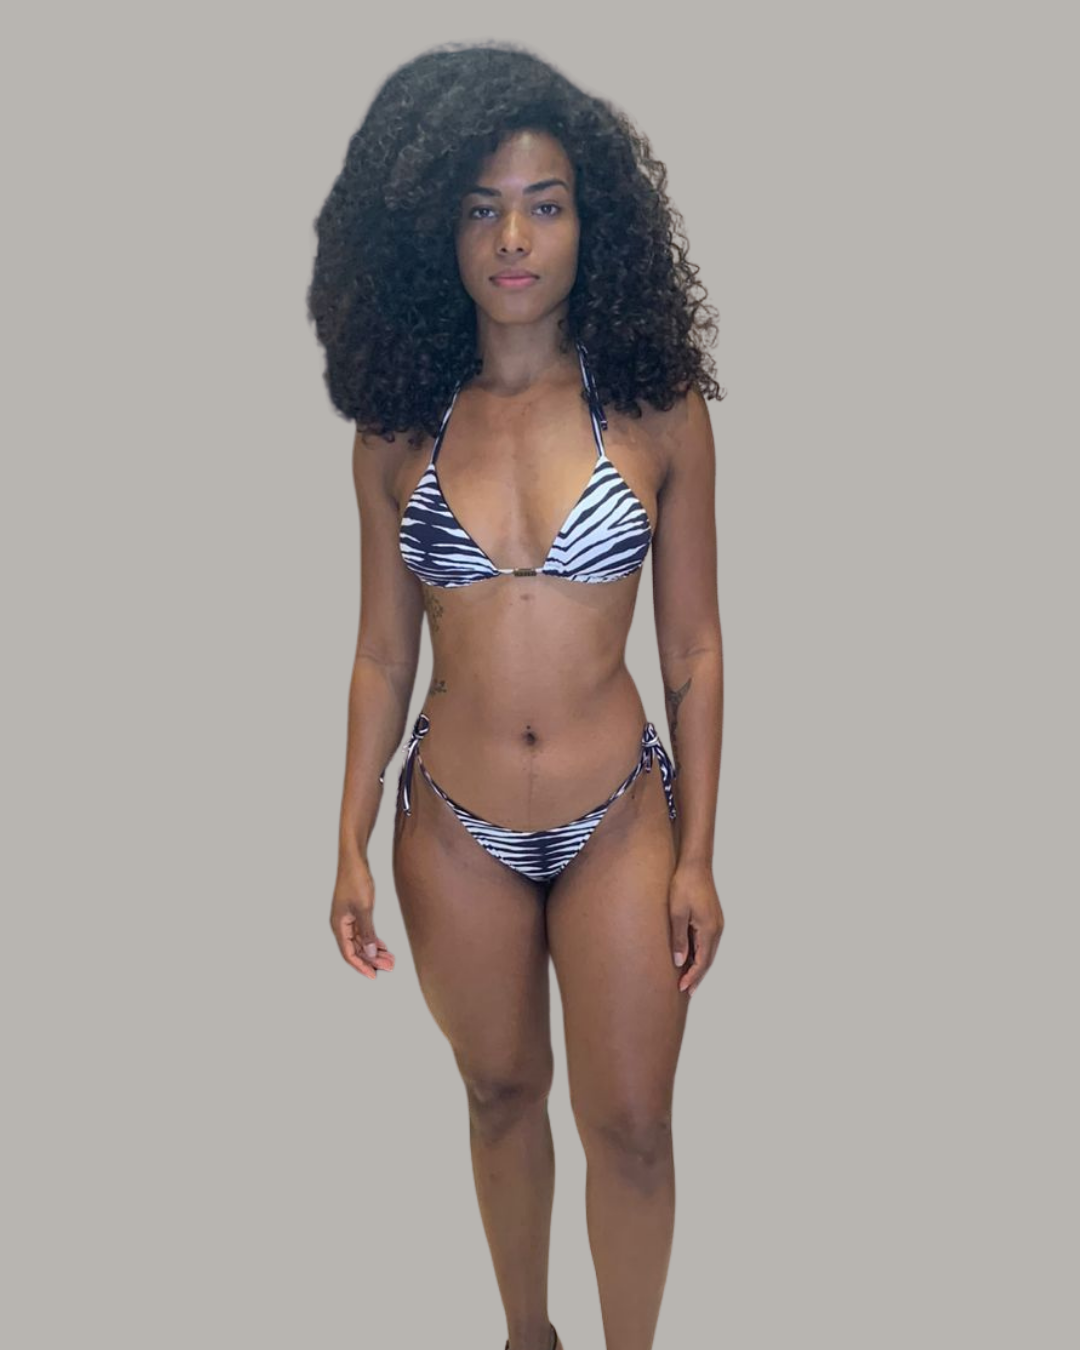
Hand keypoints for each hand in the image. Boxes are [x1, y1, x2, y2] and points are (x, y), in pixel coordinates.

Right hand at [331, 853, 395, 979]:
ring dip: (374, 951)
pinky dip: (373, 940)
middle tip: (389, 967)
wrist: (354, 860)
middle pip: (356, 949)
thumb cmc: (355, 880)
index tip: (373, 976)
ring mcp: (348, 919)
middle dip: (372, 960)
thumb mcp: (364, 908)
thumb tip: (370, 952)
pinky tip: (383, 946)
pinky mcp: (355, 913)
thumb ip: (367, 931)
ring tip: (390, 959)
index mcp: (339, 925)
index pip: (348, 953)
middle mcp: (341, 925)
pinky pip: (363, 932)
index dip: (361, 966)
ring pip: (361, 941)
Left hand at [668, 861, 723, 997]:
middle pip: (708, 959)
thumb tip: (679, 962)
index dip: (693, 976)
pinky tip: (691, 956)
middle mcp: (717, 929)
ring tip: (688, 978)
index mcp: (709, 930)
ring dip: (699, 965)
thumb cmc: (684, 885)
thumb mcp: (677, 913)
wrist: (695, 864)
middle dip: (697, 976)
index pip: (702, 961)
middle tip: (687, 991)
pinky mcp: (712, 918)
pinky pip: (707, 941)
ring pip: (709, 951)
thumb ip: (679, 938)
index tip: (683, 988)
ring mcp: (716, 923)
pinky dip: (700, 953)